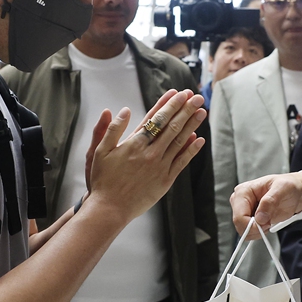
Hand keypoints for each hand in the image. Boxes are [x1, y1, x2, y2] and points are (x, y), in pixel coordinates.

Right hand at [86, 90, 205, 223]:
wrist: (110, 208)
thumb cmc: (102, 180)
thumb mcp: (99, 151)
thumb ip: (111, 129)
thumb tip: (123, 110)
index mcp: (134, 143)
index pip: (155, 118)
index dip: (168, 104)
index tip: (178, 93)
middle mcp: (149, 152)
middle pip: (171, 126)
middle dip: (185, 109)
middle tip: (197, 96)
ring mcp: (159, 166)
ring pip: (179, 141)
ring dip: (192, 125)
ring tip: (202, 111)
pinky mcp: (165, 180)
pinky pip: (182, 162)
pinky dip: (191, 150)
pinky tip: (199, 139)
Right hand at [229, 171, 301, 237]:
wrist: (294, 192)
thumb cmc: (287, 187)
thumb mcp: (282, 189)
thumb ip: (270, 201)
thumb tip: (260, 217)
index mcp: (243, 191)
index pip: (239, 216)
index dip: (252, 225)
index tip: (266, 224)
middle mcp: (240, 201)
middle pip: (239, 225)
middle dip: (256, 228)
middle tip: (269, 222)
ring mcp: (244, 211)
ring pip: (243, 231)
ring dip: (258, 231)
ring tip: (269, 221)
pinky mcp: (249, 219)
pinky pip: (249, 233)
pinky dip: (259, 232)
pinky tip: (267, 223)